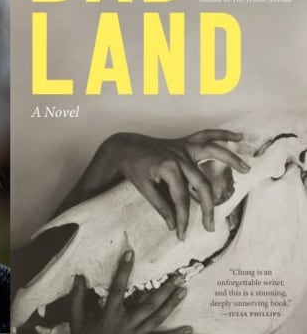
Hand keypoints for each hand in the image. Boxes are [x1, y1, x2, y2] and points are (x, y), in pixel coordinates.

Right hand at [70, 250, 191, 333]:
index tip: (130, 254)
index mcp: (109, 314)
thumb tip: (78, 277)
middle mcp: (126, 323)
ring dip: (172, 305)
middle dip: (163, 290)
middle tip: (177, 277)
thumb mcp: (76, 320)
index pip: (118, 287)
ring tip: (183, 292)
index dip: (123, 270)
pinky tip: (189, 329)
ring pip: (157, 318)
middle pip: (148, 304)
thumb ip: (76, 298)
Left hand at [101, 129, 249, 239]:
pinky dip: (222, 134)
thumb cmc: (132, 167)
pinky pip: (206, 135)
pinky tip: (237, 135)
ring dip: (231, 159)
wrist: (123, 147)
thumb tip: (173, 225)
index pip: (181, 199)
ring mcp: (183, 147)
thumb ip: (161, 206)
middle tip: (209, 227)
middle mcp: (180, 156)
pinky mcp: (184, 143)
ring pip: (213, 152)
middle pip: (201, 184)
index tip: (182, 235)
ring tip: (246, 170)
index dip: (182, 219)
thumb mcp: (143, 188)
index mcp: (169, 168)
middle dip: (207, 208)